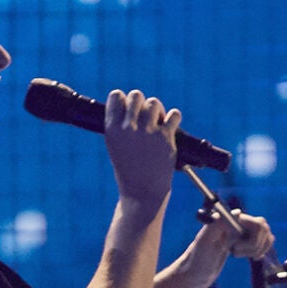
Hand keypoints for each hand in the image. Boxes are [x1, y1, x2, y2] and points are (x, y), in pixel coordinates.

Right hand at [102, 89, 177, 208]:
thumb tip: (132, 103)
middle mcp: (128, 128)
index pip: (116, 96)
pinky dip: (174, 117)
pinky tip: (170, 125)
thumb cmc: (128, 169)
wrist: (142, 192)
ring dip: (158, 110)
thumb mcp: (115, 145)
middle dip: (142, 103)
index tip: (129, 109)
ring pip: (154, 103)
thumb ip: (121, 124)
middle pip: (136, 95)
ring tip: (158, 123)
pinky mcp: (165, 138)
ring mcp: (148, 132)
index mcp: (112, 129)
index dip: (124, 100)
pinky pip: (174, 114)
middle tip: (145, 117)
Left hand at [175, 209, 275, 287]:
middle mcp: (236, 223)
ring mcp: (241, 232)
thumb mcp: (204, 243)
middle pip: (263, 227)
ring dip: (259, 248)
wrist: (194, 273)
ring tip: (239, 255)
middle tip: (237, 253)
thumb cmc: (197, 259)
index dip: (252, 239)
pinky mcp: (244, 242)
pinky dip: (262, 249)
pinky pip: (263, 240)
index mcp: (228, 220)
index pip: (256, 223)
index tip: (234, 250)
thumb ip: (218, 225)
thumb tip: (238, 212)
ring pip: (265, 234)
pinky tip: (252, 257)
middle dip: (256, 244)